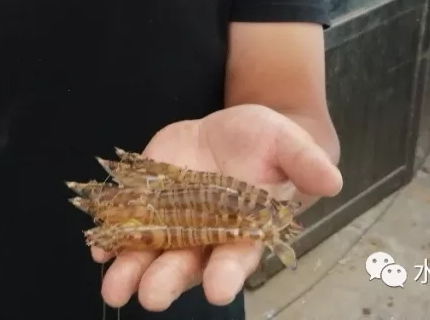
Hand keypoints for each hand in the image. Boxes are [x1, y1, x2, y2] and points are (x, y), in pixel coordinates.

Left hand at [94, 104, 342, 310]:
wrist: (233, 132)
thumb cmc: (267, 144)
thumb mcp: (287, 141)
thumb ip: (304, 160)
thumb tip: (332, 179)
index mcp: (245, 230)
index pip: (236, 258)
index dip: (227, 273)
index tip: (218, 289)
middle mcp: (205, 235)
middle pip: (185, 264)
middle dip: (167, 280)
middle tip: (150, 296)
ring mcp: (173, 221)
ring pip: (150, 254)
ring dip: (130, 271)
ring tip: (114, 289)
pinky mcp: (148, 201)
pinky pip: (127, 226)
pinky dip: (111, 239)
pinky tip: (98, 247)